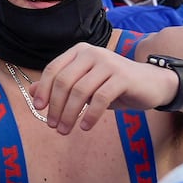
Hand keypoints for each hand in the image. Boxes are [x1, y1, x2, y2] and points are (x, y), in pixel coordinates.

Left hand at [32, 43, 177, 133]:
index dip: (43, 90)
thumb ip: (60, 86)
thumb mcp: (85, 85)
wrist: (151, 84)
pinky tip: (85, 126)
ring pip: (80, 91)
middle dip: (55, 106)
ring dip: (69, 114)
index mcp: (80, 51)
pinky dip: (90, 115)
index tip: (39, 109)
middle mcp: (92, 53)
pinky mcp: (123, 77)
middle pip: (64, 81)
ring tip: (65, 130)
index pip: (53, 69)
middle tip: (52, 125)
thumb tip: (31, 91)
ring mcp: (108, 63)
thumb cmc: (113, 85)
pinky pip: (100, 98)